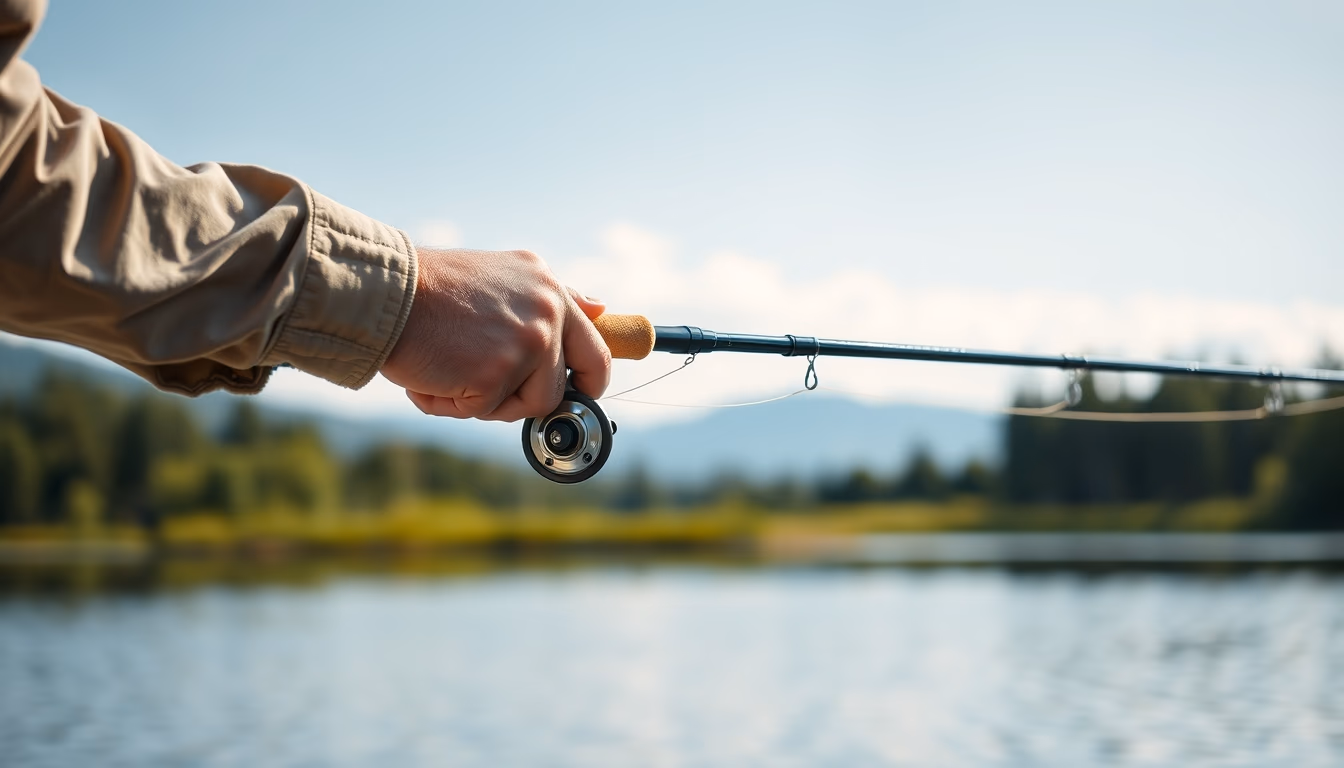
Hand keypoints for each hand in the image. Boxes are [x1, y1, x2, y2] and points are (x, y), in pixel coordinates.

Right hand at [380, 248, 610, 421]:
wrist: (385, 291)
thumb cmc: (431, 288)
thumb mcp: (504, 275)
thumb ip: (552, 298)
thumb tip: (600, 308)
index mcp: (548, 287)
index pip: (594, 342)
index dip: (591, 376)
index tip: (581, 389)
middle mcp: (546, 313)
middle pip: (566, 385)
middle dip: (542, 402)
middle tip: (509, 398)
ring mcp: (526, 345)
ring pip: (528, 405)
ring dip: (490, 401)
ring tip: (452, 370)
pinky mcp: (496, 376)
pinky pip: (483, 411)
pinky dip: (451, 402)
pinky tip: (431, 373)